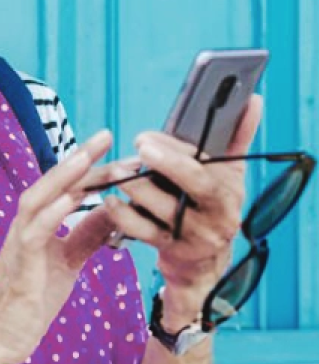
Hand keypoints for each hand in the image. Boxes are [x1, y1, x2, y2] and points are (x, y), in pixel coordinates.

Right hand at [0, 130, 135, 363]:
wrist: (0, 338)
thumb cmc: (31, 299)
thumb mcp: (69, 262)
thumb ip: (88, 235)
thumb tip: (115, 209)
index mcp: (40, 223)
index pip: (70, 188)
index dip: (95, 169)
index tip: (123, 154)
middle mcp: (27, 224)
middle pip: (56, 184)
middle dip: (83, 160)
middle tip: (108, 136)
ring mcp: (20, 241)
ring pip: (40, 198)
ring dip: (63, 175)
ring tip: (87, 155)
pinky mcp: (20, 263)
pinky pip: (35, 232)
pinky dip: (52, 213)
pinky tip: (72, 198)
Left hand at [103, 94, 263, 325]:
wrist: (202, 263)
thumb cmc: (210, 205)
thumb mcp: (228, 174)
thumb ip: (237, 136)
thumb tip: (253, 99)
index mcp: (229, 193)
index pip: (205, 166)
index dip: (175, 150)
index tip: (147, 137)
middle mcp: (217, 216)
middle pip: (191, 184)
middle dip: (164, 162)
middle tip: (139, 145)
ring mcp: (193, 236)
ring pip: (161, 206)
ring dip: (135, 184)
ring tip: (117, 169)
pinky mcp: (170, 250)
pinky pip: (142, 230)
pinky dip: (123, 213)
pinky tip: (110, 198)